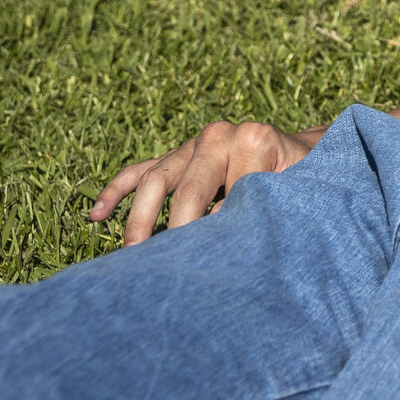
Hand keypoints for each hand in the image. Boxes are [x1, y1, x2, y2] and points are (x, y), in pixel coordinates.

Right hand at [88, 119, 319, 245]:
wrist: (303, 151)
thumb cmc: (304, 176)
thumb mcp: (297, 188)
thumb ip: (266, 203)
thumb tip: (222, 230)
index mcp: (253, 138)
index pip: (228, 190)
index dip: (223, 225)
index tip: (220, 255)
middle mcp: (218, 135)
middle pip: (185, 188)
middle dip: (176, 228)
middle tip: (168, 263)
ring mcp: (192, 145)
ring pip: (154, 180)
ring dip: (139, 216)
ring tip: (132, 250)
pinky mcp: (175, 156)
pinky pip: (138, 171)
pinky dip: (116, 191)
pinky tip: (96, 216)